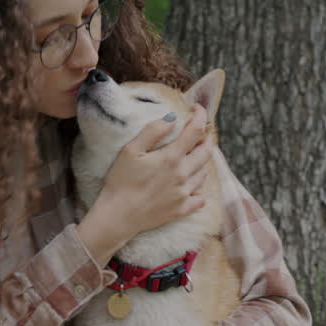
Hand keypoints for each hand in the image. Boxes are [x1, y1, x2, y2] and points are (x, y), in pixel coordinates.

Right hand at [88, 104, 213, 243]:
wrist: (118, 216)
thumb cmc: (121, 181)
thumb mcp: (130, 151)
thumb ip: (152, 132)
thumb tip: (172, 118)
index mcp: (172, 158)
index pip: (195, 131)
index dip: (200, 116)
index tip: (197, 109)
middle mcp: (183, 175)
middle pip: (207, 152)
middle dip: (207, 139)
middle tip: (202, 133)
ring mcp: (184, 193)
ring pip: (204, 173)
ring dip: (203, 162)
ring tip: (194, 157)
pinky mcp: (182, 209)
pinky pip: (200, 198)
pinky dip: (200, 190)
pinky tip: (193, 187)